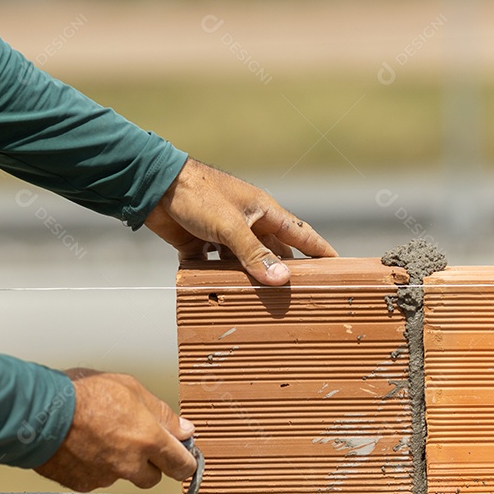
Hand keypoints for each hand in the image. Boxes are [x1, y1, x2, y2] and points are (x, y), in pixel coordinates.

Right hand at [34, 368, 197, 491]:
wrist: (39, 413)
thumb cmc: (81, 395)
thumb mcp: (130, 388)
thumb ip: (161, 413)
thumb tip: (184, 429)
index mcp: (148, 440)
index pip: (182, 465)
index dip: (184, 461)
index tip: (182, 455)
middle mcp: (130, 465)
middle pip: (153, 476)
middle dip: (149, 462)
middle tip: (135, 440)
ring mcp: (105, 477)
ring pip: (122, 476)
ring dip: (118, 461)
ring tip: (99, 434)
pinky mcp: (82, 484)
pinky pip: (96, 478)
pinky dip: (93, 465)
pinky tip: (82, 445)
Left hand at [145, 158, 337, 284]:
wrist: (154, 187)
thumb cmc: (198, 195)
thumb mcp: (231, 226)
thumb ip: (255, 255)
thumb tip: (281, 280)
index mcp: (263, 212)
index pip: (301, 235)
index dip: (320, 251)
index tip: (339, 266)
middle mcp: (247, 223)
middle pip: (273, 253)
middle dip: (283, 273)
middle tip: (299, 297)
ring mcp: (223, 234)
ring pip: (243, 263)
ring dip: (248, 280)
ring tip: (261, 306)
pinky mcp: (199, 244)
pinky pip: (213, 267)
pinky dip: (215, 279)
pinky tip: (218, 295)